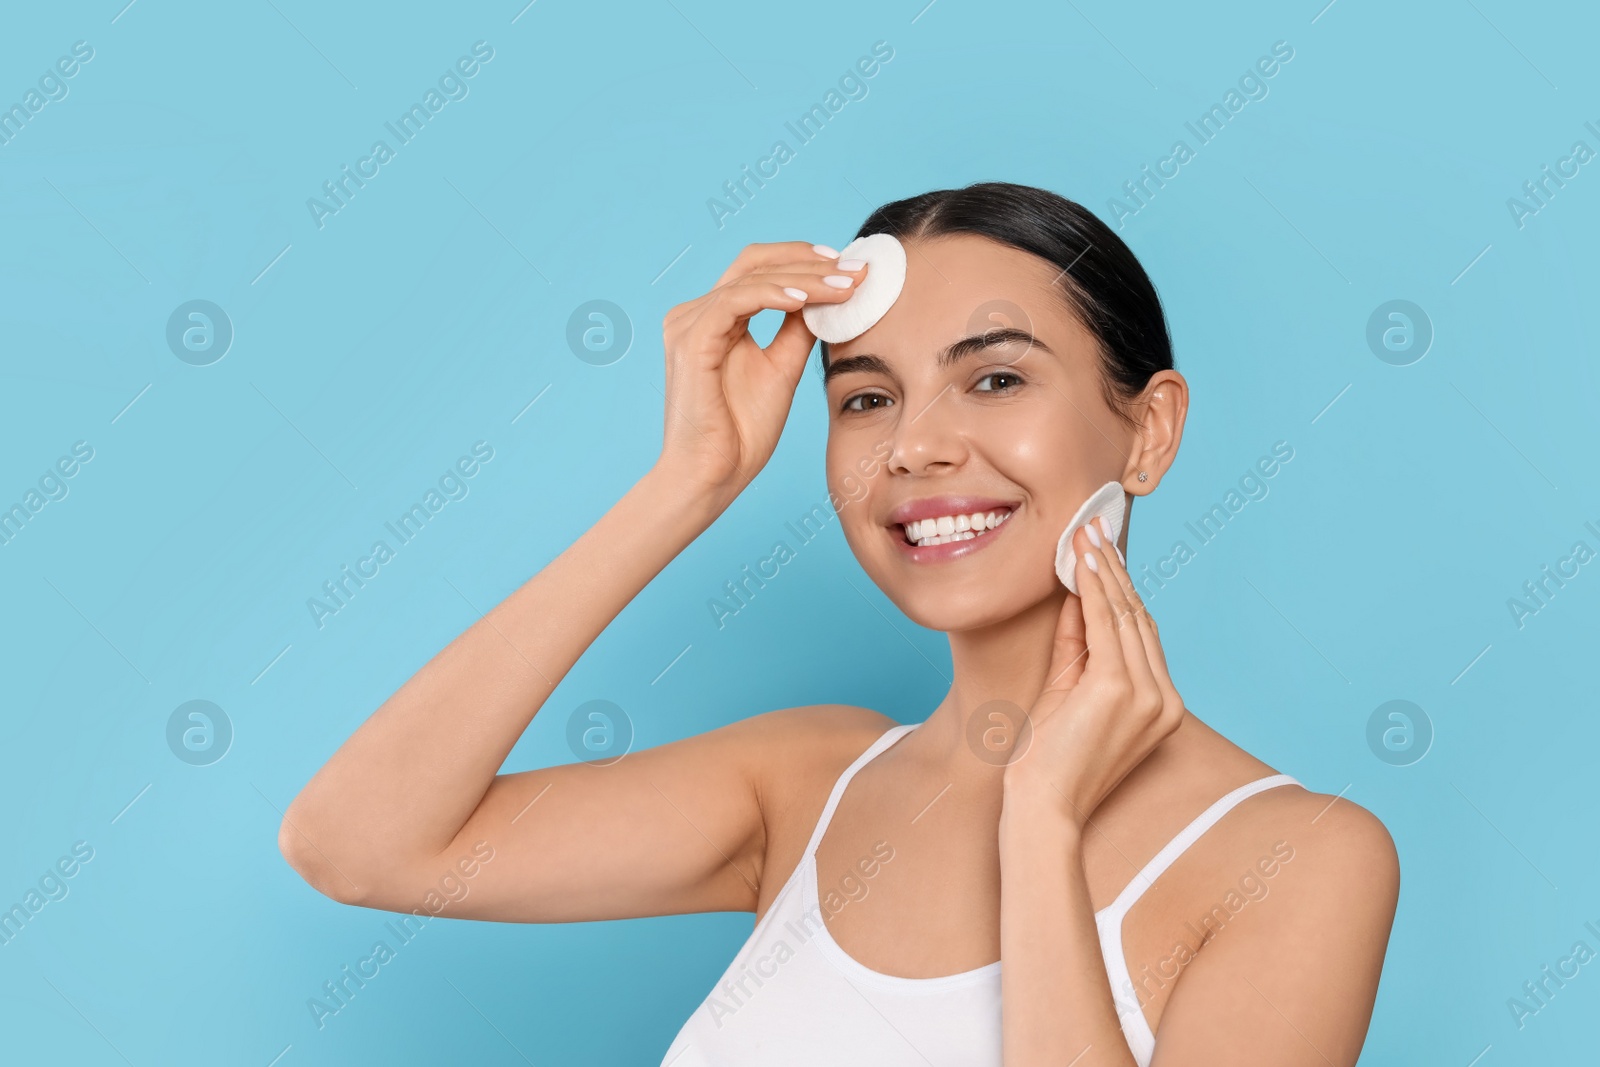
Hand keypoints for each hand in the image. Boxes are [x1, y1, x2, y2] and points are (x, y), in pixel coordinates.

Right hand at [654, 242, 866, 512]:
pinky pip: (735, 301)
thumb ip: (797, 331)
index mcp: (715, 319)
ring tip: (844, 286)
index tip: (850, 269)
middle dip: (810, 260)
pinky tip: (805, 300)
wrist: (711, 476)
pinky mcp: (691, 341)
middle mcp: (696, 314)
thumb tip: (828, 298)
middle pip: (754, 262)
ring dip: (803, 278)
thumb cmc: (740, 433)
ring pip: (751, 278)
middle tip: (856, 269)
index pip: (759, 269)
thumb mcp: (782, 369)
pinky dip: (773, 295)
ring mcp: (689, 324)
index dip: (804, 260)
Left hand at [1004, 516, 1184, 828]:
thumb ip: (1075, 646)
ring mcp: (1147, 694)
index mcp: (1161, 705)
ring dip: (1103, 570)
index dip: (1121, 589)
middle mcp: (1163, 698)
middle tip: (1094, 528)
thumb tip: (1073, 597)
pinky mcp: (1120, 689)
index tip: (1101, 551)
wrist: (1043, 807)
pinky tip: (1080, 561)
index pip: (1141, 633)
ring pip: (1124, 615)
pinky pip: (1105, 624)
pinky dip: (1091, 588)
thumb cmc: (1049, 761)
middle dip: (1114, 569)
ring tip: (1085, 534)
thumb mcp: (1067, 692)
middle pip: (1138, 618)